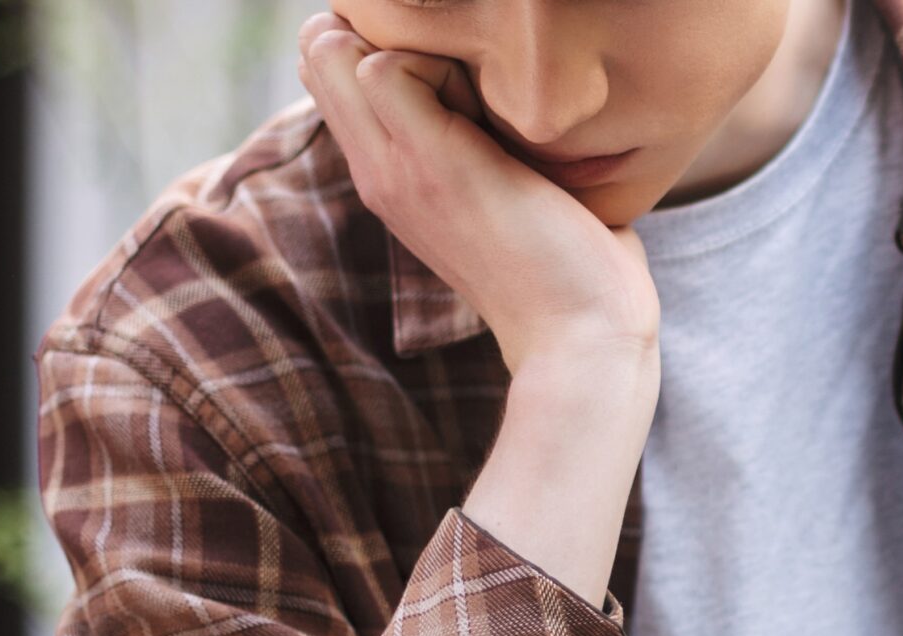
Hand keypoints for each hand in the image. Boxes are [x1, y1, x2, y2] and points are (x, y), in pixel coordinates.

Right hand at [296, 13, 659, 374]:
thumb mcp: (509, 198)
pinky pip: (383, 67)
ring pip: (335, 50)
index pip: (335, 74)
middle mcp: (377, 170)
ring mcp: (394, 167)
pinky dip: (436, 62)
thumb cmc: (571, 269)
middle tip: (465, 74)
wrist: (583, 335)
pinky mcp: (428, 163)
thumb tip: (513, 112)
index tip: (456, 76)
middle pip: (319, 53)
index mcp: (392, 177)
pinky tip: (491, 109)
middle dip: (384, 32)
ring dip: (413, 46)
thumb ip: (485, 150)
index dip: (381, 45)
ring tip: (480, 97)